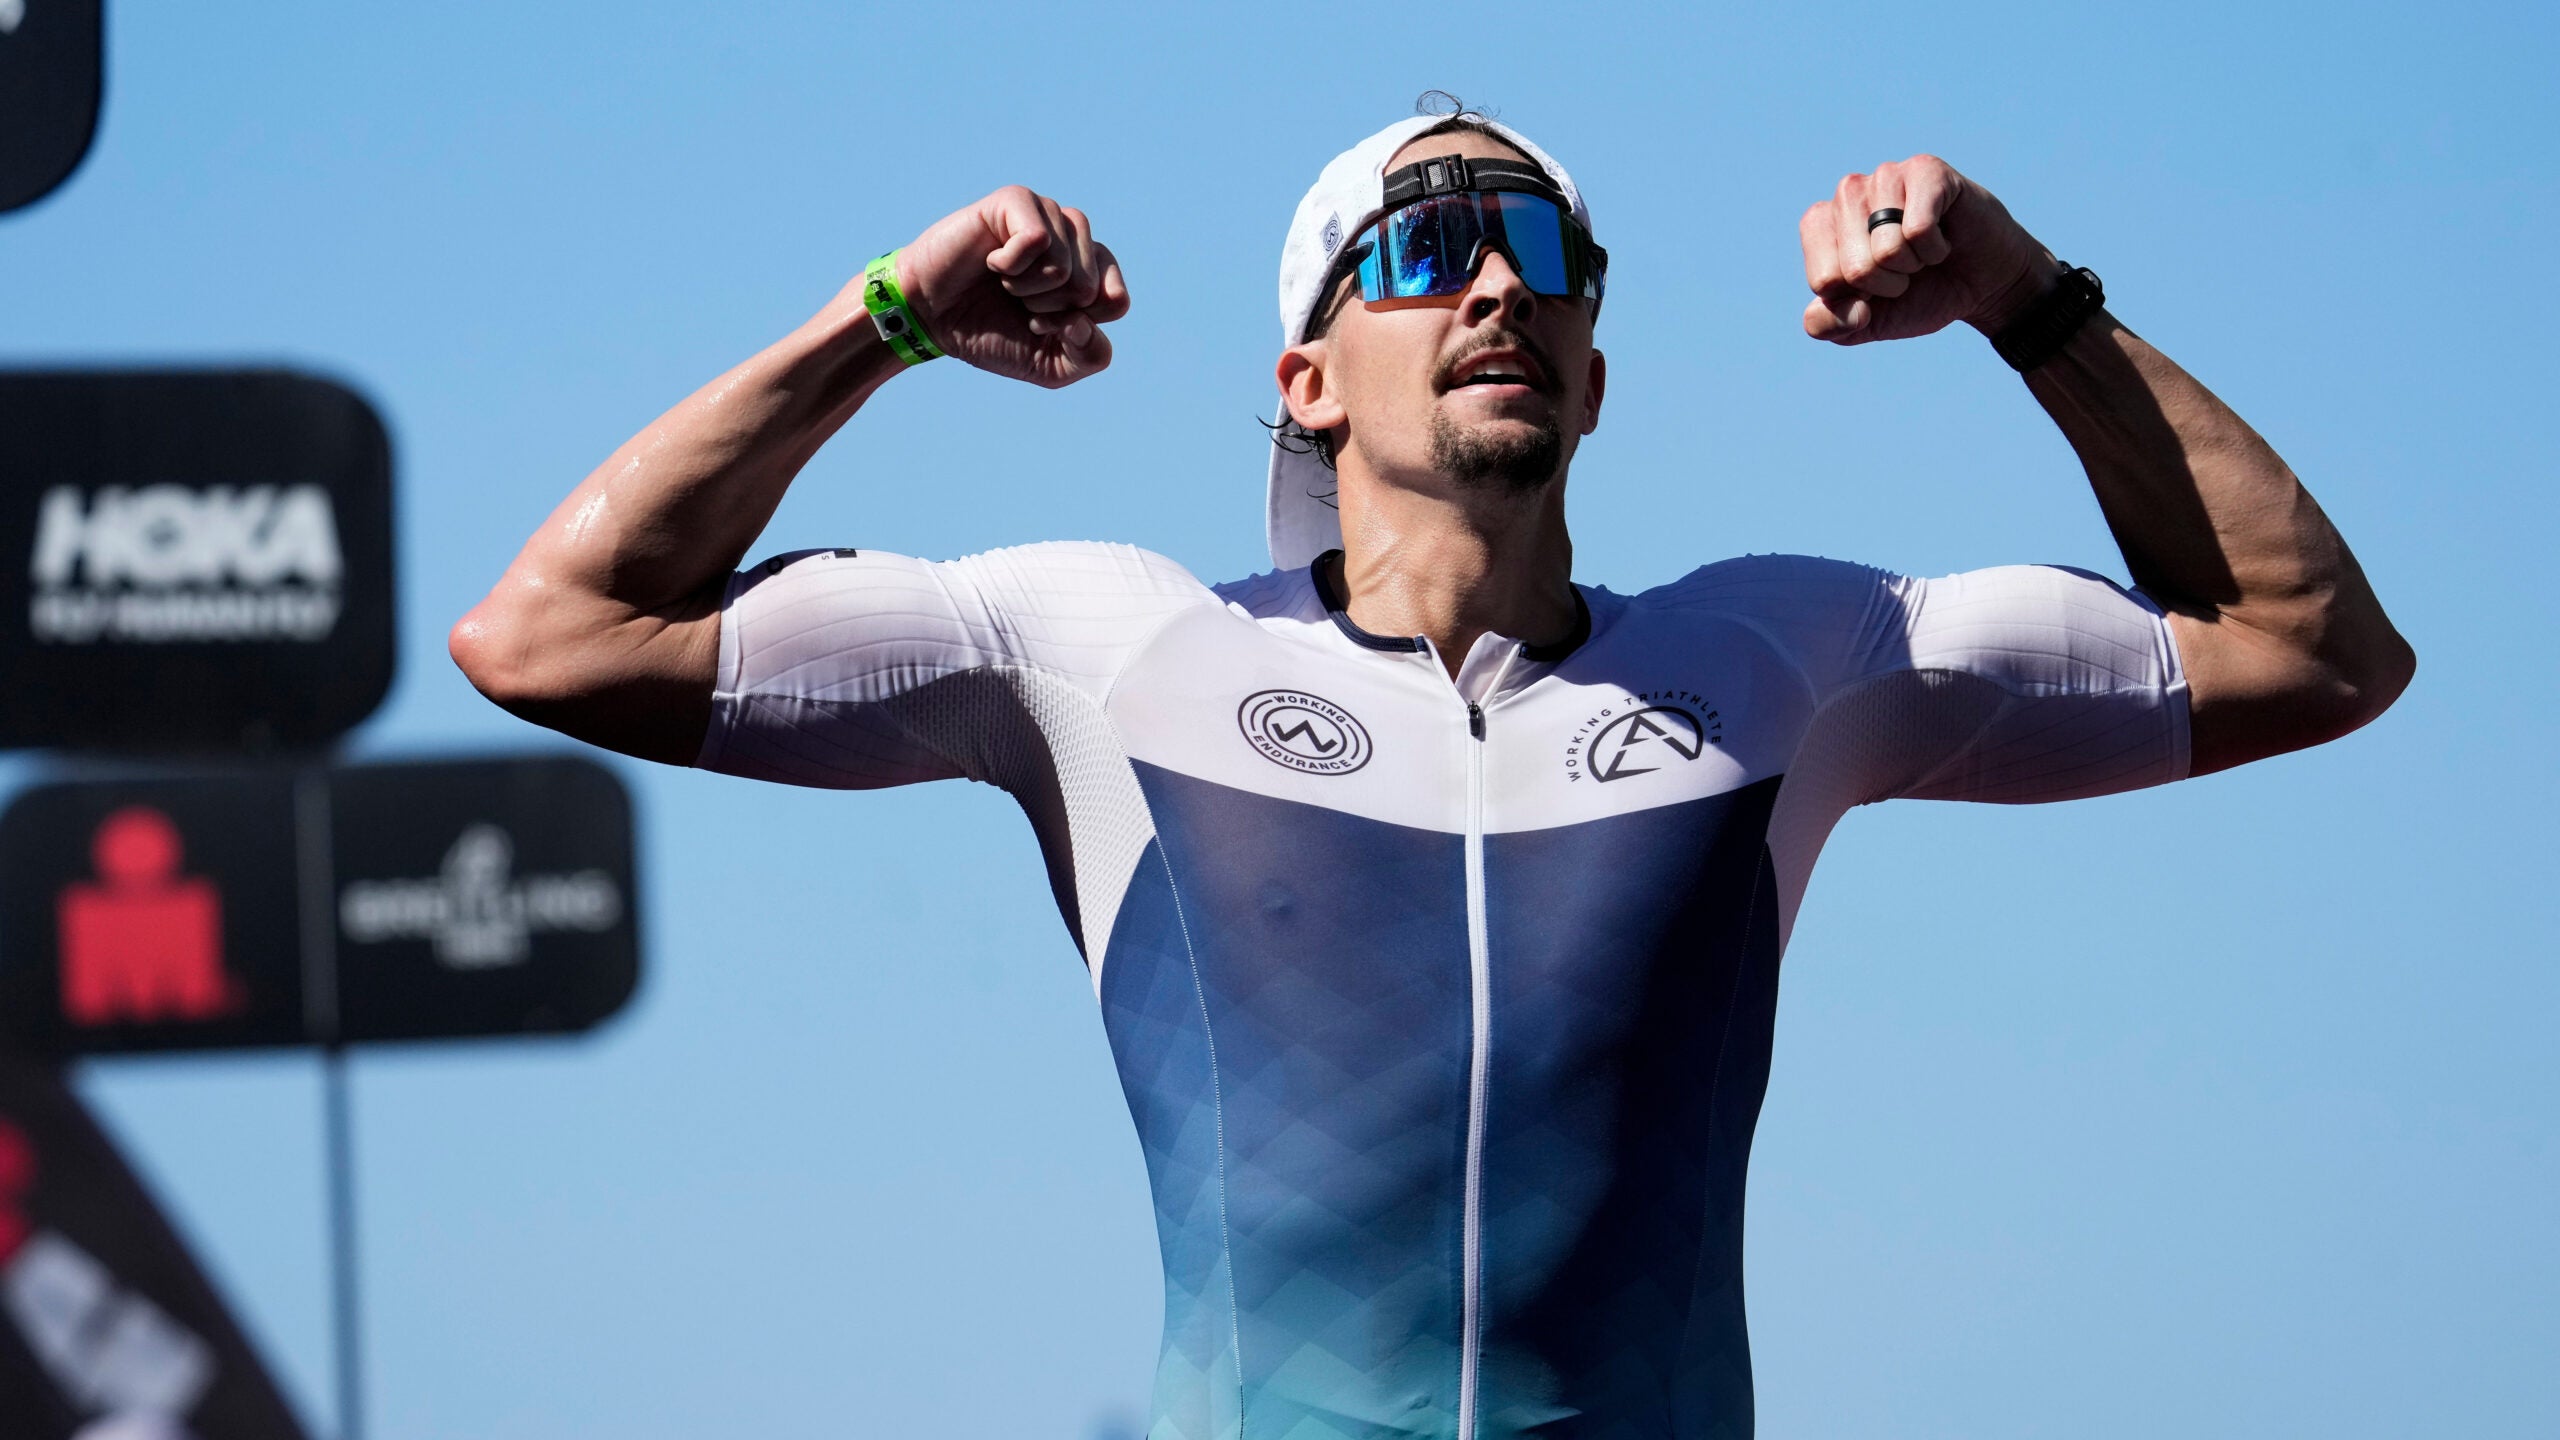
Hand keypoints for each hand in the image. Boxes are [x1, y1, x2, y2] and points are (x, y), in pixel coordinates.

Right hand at [883, 185, 1130, 387]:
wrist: (931, 318)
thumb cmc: (992, 334)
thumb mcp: (1050, 366)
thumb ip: (1089, 356)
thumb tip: (1087, 320)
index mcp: (1091, 271)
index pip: (1116, 300)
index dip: (1076, 326)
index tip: (1040, 325)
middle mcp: (1075, 237)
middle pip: (1089, 287)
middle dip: (1047, 309)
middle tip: (1016, 300)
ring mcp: (1047, 214)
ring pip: (1064, 266)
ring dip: (1026, 289)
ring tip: (1004, 281)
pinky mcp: (1016, 201)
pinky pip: (1037, 239)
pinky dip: (1010, 265)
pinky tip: (993, 261)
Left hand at [1799, 155, 2057, 345]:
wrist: (1981, 284)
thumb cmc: (1918, 295)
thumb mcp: (1866, 323)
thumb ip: (1829, 326)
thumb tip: (1829, 314)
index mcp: (1820, 225)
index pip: (1824, 280)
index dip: (1858, 299)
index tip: (1877, 285)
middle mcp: (1847, 193)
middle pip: (1855, 267)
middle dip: (1888, 283)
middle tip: (1907, 267)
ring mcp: (1885, 176)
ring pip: (1887, 249)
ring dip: (1914, 263)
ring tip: (1923, 248)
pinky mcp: (1925, 170)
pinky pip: (1919, 230)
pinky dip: (1936, 248)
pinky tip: (1943, 234)